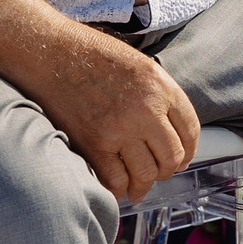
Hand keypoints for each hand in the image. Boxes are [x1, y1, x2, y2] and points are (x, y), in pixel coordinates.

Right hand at [27, 28, 200, 201]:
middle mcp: (145, 110)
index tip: (182, 159)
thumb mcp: (140, 66)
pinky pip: (116, 180)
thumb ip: (159, 97)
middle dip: (167, 170)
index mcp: (160, 87)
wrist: (52, 54)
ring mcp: (119, 129)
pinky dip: (119, 189)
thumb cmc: (93, 55)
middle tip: (158, 172)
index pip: (190, 130)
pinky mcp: (93, 144)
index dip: (189, 151)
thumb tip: (171, 133)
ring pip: (146, 173)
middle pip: (172, 156)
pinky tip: (117, 187)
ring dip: (144, 185)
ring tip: (138, 187)